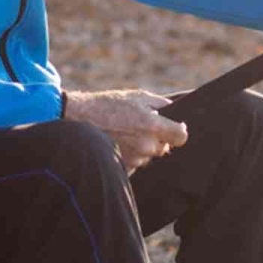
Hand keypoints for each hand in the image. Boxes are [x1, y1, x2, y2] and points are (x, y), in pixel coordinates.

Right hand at [64, 89, 187, 172]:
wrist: (80, 118)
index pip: (181, 137)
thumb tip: (175, 109)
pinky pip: (136, 161)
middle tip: (141, 126)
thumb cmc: (109, 104)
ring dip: (143, 146)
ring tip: (126, 132)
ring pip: (149, 154)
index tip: (174, 128)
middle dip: (158, 138)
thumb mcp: (137, 96)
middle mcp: (147, 145)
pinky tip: (119, 142)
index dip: (179, 132)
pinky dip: (131, 154)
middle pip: (164, 146)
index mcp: (154, 126)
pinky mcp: (124, 166)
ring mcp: (136, 158)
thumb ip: (160, 104)